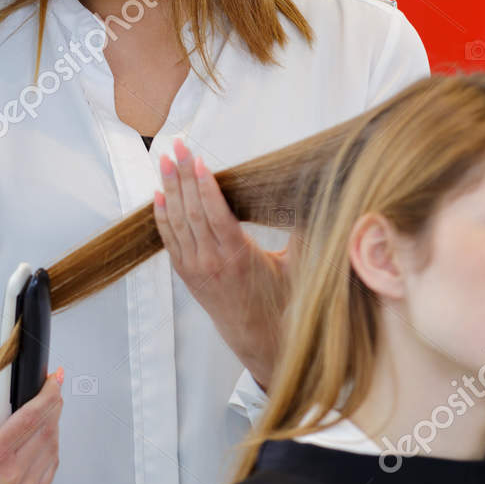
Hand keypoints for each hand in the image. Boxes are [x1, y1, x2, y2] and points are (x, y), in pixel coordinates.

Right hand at [0, 367, 64, 483]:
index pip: (30, 418)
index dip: (46, 395)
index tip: (52, 382)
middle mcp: (10, 476)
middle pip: (46, 430)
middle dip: (53, 405)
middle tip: (53, 391)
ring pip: (52, 446)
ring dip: (52, 425)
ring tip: (44, 413)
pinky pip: (52, 465)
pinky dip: (50, 447)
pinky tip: (40, 439)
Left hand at [154, 138, 292, 390]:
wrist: (259, 338)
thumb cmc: (282, 301)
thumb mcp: (298, 267)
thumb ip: (303, 233)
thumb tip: (324, 197)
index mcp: (238, 257)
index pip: (216, 214)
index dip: (204, 185)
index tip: (196, 160)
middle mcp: (210, 261)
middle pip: (191, 211)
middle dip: (181, 175)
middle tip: (175, 145)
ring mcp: (195, 268)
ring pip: (177, 222)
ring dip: (169, 188)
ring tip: (163, 159)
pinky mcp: (186, 273)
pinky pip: (170, 239)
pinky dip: (163, 215)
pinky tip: (159, 194)